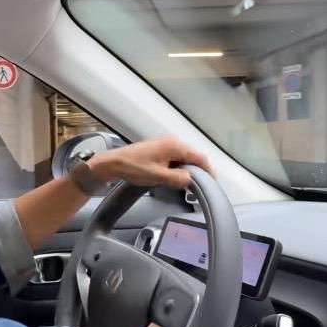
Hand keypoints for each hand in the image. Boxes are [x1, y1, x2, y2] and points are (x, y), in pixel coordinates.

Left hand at [88, 136, 212, 189]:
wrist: (114, 163)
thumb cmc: (135, 168)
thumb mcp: (159, 177)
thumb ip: (179, 178)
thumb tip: (191, 179)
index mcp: (175, 145)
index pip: (199, 157)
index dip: (208, 170)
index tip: (213, 182)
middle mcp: (173, 141)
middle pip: (193, 156)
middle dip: (197, 170)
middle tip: (200, 186)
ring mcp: (165, 143)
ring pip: (183, 157)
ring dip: (186, 169)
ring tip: (187, 183)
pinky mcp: (159, 148)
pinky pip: (174, 157)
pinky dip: (177, 166)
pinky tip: (174, 176)